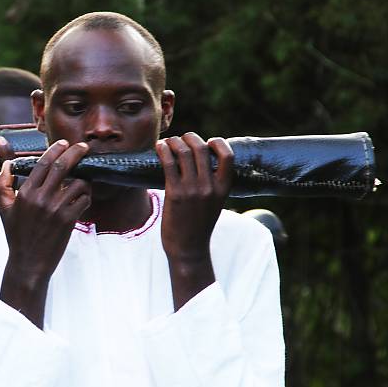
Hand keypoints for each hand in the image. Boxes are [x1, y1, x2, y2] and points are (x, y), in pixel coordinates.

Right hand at [0, 140, 90, 327]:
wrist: (28, 262)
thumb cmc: (16, 235)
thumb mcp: (3, 209)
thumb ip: (2, 184)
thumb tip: (9, 164)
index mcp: (25, 193)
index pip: (43, 163)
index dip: (56, 150)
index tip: (64, 143)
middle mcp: (41, 198)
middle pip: (62, 166)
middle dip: (75, 153)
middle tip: (84, 147)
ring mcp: (56, 209)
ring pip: (78, 183)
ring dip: (84, 179)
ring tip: (83, 182)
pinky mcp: (68, 220)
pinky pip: (84, 200)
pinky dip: (86, 197)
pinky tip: (82, 200)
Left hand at [156, 133, 233, 308]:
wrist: (188, 249)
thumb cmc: (199, 224)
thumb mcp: (214, 203)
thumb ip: (212, 184)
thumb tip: (200, 161)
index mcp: (224, 188)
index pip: (228, 155)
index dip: (218, 143)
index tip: (208, 142)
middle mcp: (210, 187)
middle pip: (202, 148)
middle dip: (191, 137)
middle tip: (183, 138)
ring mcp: (192, 190)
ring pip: (184, 152)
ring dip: (175, 141)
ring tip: (169, 142)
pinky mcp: (175, 193)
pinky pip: (168, 163)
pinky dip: (163, 149)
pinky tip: (159, 146)